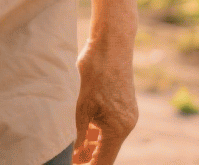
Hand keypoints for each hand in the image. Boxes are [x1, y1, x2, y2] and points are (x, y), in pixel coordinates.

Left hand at [73, 36, 138, 164]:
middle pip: (107, 151)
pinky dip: (98, 130)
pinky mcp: (124, 104)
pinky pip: (111, 125)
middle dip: (89, 158)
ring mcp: (127, 114)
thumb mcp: (82, 106)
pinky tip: (84, 131)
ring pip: (108, 138)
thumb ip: (80, 134)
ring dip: (92, 145)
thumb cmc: (95, 72)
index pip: (104, 160)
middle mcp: (127, 124)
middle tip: (71, 159)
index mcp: (119, 128)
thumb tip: (77, 155)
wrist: (111, 44)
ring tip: (74, 150)